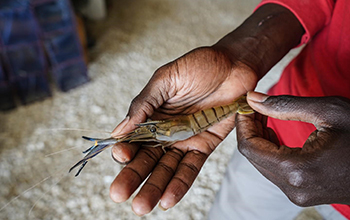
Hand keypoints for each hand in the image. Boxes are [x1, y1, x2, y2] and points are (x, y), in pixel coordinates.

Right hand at [109, 47, 257, 215]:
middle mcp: (164, 131)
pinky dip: (180, 183)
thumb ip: (143, 105)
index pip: (132, 138)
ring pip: (166, 169)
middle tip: (119, 195)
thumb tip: (118, 131)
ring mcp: (184, 140)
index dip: (125, 149)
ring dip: (154, 187)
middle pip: (146, 159)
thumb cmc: (198, 65)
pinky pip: (191, 167)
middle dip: (133, 177)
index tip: (122, 157)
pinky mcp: (204, 145)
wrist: (233, 65)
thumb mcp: (165, 80)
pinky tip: (168, 199)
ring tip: (142, 206)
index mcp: (150, 115)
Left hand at [236, 91, 349, 205]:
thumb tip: (252, 98)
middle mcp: (293, 188)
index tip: (244, 106)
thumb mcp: (328, 112)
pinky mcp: (303, 195)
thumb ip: (284, 105)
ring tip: (264, 118)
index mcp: (297, 168)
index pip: (249, 147)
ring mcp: (298, 195)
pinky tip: (274, 135)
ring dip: (259, 141)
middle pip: (253, 157)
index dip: (242, 124)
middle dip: (249, 130)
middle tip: (255, 109)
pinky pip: (275, 172)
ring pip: (262, 165)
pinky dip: (270, 152)